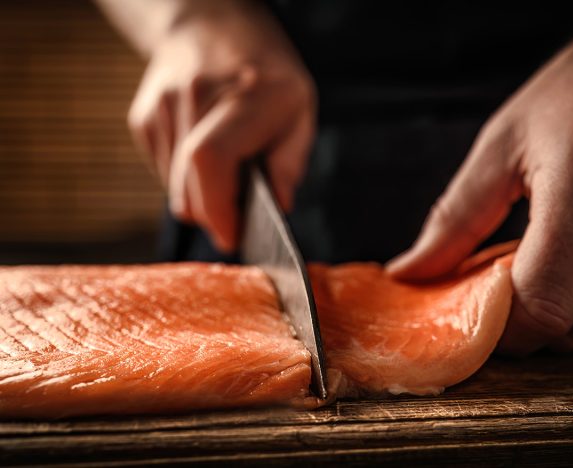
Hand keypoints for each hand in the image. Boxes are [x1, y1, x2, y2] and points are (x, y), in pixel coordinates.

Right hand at [128, 0, 315, 250]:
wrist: (209, 23)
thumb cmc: (265, 71)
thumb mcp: (299, 109)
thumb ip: (290, 161)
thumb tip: (278, 208)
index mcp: (244, 96)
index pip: (209, 160)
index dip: (217, 209)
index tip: (234, 236)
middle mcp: (194, 97)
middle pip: (187, 188)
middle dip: (214, 217)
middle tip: (237, 216)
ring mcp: (161, 106)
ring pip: (172, 188)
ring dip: (200, 196)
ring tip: (225, 170)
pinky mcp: (143, 118)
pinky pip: (161, 173)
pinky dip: (183, 179)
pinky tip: (201, 151)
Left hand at [387, 3, 572, 354]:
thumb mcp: (503, 145)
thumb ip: (455, 219)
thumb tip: (408, 275)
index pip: (544, 301)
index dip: (499, 327)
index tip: (467, 316)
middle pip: (571, 327)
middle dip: (521, 322)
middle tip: (491, 288)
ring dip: (558, 312)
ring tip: (535, 263)